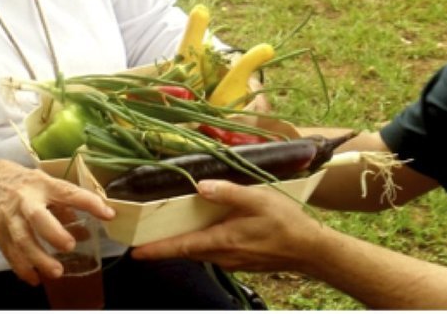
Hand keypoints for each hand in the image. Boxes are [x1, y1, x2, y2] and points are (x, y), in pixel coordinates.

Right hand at [0, 155, 113, 284]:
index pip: (68, 192)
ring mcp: (8, 216)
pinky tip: (35, 278)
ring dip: (39, 258)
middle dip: (53, 233)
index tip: (108, 214)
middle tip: (70, 246)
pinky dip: (22, 268)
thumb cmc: (19, 181)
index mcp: (41, 184)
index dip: (88, 202)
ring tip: (56, 272)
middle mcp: (24, 199)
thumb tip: (89, 230)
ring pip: (21, 240)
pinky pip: (9, 253)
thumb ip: (65, 207)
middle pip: (37, 216)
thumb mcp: (43, 183)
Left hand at [131, 179, 322, 273]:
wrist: (311, 250)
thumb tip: (201, 185)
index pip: (181, 247)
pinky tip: (204, 229)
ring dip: (183, 243)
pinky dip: (201, 242)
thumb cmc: (286, 224)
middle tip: (144, 237)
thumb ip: (229, 192)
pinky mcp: (241, 260)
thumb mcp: (258, 200)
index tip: (135, 251)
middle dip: (164, 245)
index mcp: (222, 240)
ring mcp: (232, 260)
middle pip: (186, 251)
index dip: (156, 249)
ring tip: (168, 230)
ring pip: (199, 252)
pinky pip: (213, 252)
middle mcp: (223, 255)